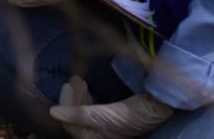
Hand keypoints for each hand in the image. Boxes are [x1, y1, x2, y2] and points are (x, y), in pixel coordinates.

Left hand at [51, 76, 172, 137]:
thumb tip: (52, 112)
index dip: (66, 106)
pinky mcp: (111, 121)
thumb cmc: (134, 114)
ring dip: (79, 98)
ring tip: (80, 82)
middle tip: (74, 81)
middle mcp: (99, 137)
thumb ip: (79, 115)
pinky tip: (86, 89)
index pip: (71, 125)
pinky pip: (92, 112)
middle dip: (73, 100)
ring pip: (82, 114)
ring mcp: (105, 130)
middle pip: (75, 120)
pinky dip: (87, 100)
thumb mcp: (105, 116)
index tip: (68, 85)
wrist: (161, 107)